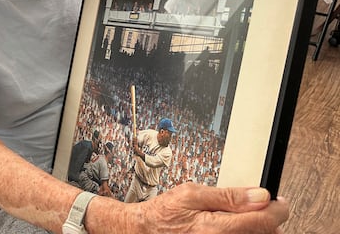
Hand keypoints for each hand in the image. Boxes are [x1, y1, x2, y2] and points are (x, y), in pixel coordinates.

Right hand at [127, 183, 288, 233]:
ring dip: (256, 229)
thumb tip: (259, 195)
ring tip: (245, 217)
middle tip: (261, 207)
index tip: (280, 202)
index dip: (278, 208)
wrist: (144, 232)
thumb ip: (228, 195)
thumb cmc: (164, 214)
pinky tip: (234, 228)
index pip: (264, 220)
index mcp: (216, 228)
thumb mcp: (192, 194)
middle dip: (267, 220)